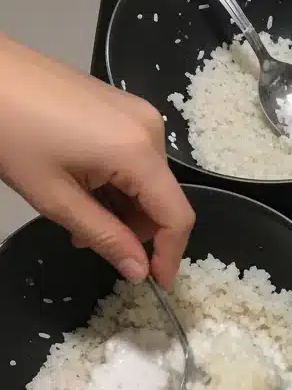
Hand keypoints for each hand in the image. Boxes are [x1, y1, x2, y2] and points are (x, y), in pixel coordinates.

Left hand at [0, 33, 194, 286]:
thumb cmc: (9, 132)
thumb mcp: (55, 198)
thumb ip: (105, 238)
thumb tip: (139, 271)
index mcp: (139, 151)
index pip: (176, 216)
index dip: (170, 255)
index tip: (155, 282)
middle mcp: (151, 129)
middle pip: (163, 198)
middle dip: (137, 230)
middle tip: (92, 245)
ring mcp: (138, 114)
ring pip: (149, 180)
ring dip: (123, 208)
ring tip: (79, 216)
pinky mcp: (122, 107)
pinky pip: (135, 157)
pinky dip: (118, 183)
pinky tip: (84, 186)